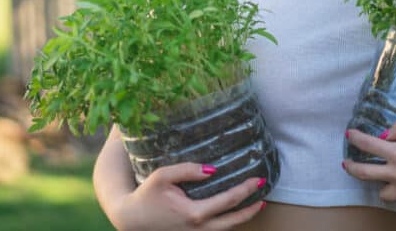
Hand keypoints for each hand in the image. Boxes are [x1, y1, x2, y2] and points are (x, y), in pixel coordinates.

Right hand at [110, 162, 265, 230]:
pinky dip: (228, 222)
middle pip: (232, 221)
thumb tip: (212, 170)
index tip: (258, 180)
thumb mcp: (162, 176)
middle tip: (265, 196)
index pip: (227, 202)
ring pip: (225, 229)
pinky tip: (234, 212)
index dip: (245, 191)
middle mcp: (198, 228)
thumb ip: (187, 170)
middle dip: (251, 209)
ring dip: (242, 218)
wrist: (131, 218)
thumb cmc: (146, 194)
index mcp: (193, 213)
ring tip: (256, 205)